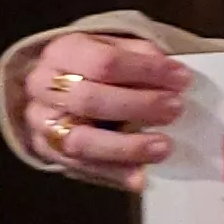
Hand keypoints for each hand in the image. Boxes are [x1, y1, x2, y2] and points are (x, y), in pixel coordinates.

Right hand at [17, 32, 192, 192]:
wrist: (52, 86)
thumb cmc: (92, 65)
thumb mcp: (114, 47)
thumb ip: (140, 56)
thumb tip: (171, 75)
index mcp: (63, 52)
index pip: (104, 62)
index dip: (146, 71)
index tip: (181, 79)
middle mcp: (44, 87)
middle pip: (90, 100)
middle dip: (138, 106)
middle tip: (174, 110)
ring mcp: (42, 123)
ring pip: (81, 140)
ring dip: (127, 147)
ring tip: (163, 147)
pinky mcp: (48, 152)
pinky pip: (81, 168)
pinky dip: (114, 174)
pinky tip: (140, 177)